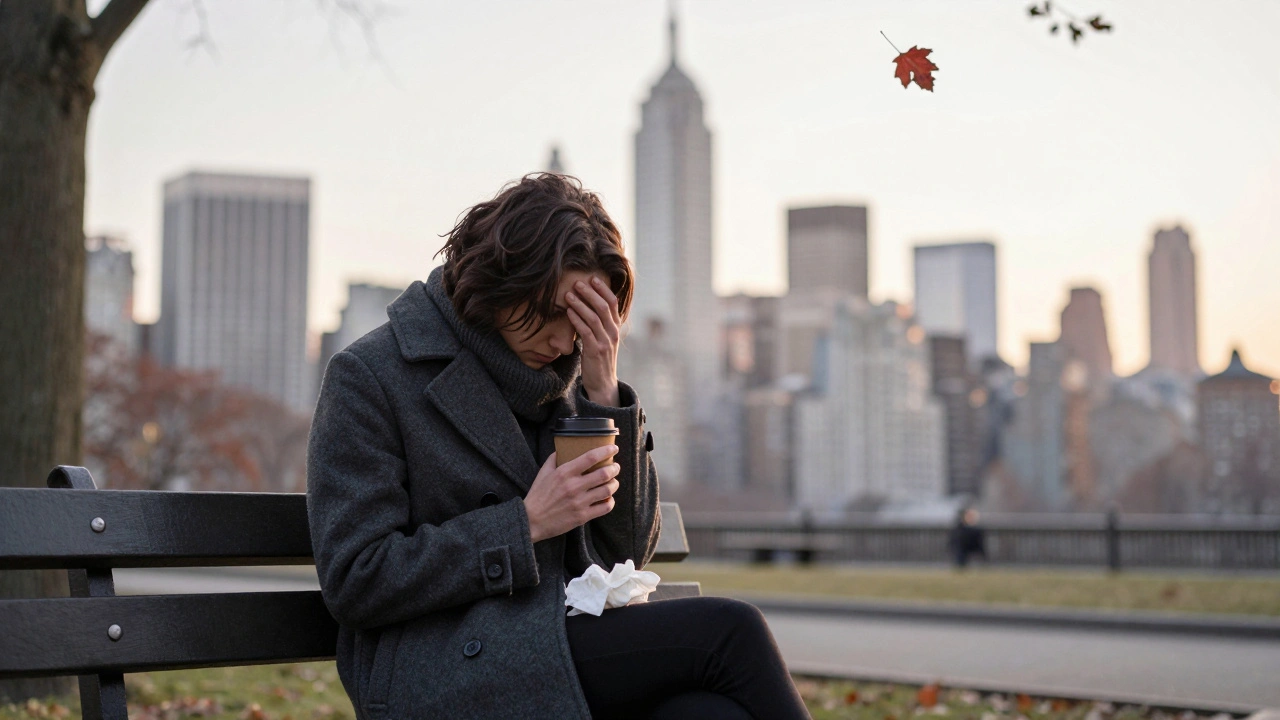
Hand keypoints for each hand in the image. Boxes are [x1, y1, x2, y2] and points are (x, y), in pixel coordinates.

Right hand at [523, 445, 620, 542]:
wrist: (532, 520)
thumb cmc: (537, 495)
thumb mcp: (543, 473)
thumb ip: (554, 459)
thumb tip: (563, 448)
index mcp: (564, 472)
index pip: (591, 457)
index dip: (606, 451)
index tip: (614, 448)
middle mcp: (574, 486)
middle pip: (604, 473)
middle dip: (615, 468)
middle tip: (616, 467)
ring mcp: (579, 502)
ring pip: (607, 490)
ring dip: (614, 484)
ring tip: (614, 482)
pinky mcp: (582, 516)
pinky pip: (605, 507)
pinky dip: (610, 502)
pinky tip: (609, 499)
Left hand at [566, 276, 620, 406]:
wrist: (603, 383)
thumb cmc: (599, 359)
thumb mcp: (603, 339)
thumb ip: (598, 324)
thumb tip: (585, 305)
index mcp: (616, 327)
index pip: (613, 303)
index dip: (603, 289)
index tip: (592, 278)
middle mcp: (614, 332)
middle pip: (604, 306)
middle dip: (590, 293)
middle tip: (577, 283)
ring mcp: (606, 342)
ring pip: (594, 317)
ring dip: (580, 304)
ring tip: (569, 294)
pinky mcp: (596, 351)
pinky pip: (586, 331)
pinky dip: (577, 319)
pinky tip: (568, 312)